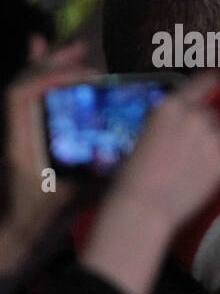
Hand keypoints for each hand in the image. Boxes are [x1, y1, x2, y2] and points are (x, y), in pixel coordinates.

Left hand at [0, 42, 88, 278]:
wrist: (13, 241)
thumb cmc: (39, 224)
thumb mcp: (75, 200)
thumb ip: (98, 180)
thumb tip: (131, 162)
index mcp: (19, 142)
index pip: (22, 95)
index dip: (50, 77)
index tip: (84, 76)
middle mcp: (14, 133)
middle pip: (24, 84)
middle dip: (53, 64)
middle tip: (83, 52)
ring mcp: (17, 136)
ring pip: (27, 91)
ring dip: (50, 70)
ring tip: (75, 52)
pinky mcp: (26, 142)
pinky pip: (31, 105)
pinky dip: (42, 84)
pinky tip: (46, 61)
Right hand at [103, 73, 219, 228]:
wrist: (143, 207)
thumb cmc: (132, 174)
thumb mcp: (145, 134)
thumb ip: (169, 123)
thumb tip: (182, 122)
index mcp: (170, 106)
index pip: (202, 83)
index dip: (213, 78)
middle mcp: (195, 117)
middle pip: (211, 114)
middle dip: (204, 126)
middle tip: (188, 148)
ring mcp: (212, 139)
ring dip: (212, 143)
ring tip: (192, 164)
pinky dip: (215, 163)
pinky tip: (196, 177)